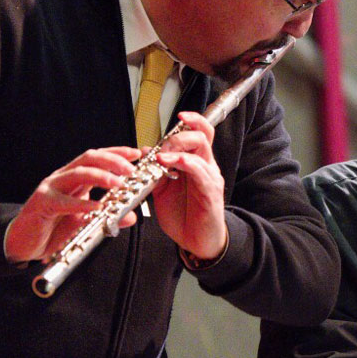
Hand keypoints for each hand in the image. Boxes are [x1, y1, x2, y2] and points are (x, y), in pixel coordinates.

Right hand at [5, 147, 140, 262]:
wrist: (24, 244)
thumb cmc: (52, 228)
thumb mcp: (85, 222)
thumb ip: (108, 217)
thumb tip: (131, 216)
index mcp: (75, 179)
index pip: (98, 158)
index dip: (117, 153)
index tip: (136, 154)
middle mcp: (63, 178)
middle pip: (90, 158)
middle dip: (113, 160)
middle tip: (130, 170)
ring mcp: (51, 188)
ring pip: (78, 173)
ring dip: (101, 176)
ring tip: (117, 183)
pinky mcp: (42, 204)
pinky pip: (63, 201)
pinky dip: (80, 204)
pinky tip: (95, 207)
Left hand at [151, 112, 227, 259]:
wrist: (197, 242)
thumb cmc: (184, 216)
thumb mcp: (163, 191)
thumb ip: (156, 171)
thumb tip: (146, 151)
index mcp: (195, 163)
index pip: (200, 133)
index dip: (192, 121)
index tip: (179, 115)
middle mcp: (206, 167)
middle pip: (201, 135)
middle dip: (179, 134)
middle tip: (162, 145)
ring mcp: (209, 178)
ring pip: (201, 148)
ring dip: (178, 146)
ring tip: (161, 155)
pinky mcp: (210, 192)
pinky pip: (199, 170)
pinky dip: (183, 163)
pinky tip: (167, 165)